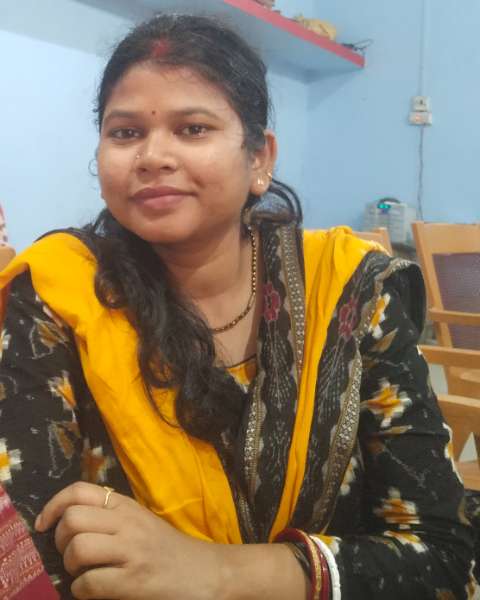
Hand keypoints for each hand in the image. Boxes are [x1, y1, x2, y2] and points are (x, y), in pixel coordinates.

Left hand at [35, 482, 222, 599]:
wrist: (206, 573)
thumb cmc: (168, 549)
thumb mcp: (140, 521)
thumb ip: (111, 516)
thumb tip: (68, 522)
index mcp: (127, 505)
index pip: (79, 491)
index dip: (53, 506)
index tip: (44, 524)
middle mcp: (128, 523)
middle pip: (72, 519)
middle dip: (60, 540)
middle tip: (70, 553)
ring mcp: (131, 551)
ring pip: (78, 548)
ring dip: (71, 566)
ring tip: (82, 572)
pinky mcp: (134, 581)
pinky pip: (88, 583)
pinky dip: (81, 591)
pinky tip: (93, 590)